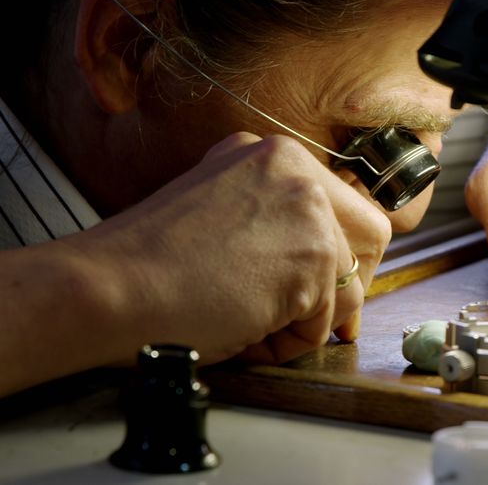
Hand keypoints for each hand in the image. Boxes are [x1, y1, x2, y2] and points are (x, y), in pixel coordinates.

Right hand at [69, 132, 389, 364]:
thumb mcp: (224, 215)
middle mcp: (297, 167)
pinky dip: (291, 341)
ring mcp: (309, 208)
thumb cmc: (150, 267)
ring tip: (250, 324)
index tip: (324, 291)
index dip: (341, 257)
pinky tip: (244, 328)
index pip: (344, 208)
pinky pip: (326, 320)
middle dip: (349, 285)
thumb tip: (333, 266)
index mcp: (271, 154)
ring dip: (307, 319)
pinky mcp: (314, 255)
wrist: (108, 288)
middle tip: (312, 317)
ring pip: (350, 286)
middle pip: (371, 236)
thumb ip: (275, 222)